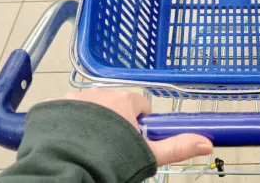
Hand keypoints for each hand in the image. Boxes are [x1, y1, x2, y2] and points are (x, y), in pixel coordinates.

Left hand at [60, 88, 212, 165]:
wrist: (65, 168)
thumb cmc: (109, 160)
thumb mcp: (147, 156)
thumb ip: (177, 147)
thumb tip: (207, 143)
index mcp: (124, 99)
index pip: (140, 106)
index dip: (139, 125)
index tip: (132, 141)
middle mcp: (100, 91)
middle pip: (115, 104)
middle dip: (115, 122)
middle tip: (110, 149)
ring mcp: (74, 97)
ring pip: (90, 107)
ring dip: (91, 121)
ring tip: (87, 147)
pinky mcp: (52, 106)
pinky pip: (64, 110)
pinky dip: (66, 123)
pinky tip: (67, 141)